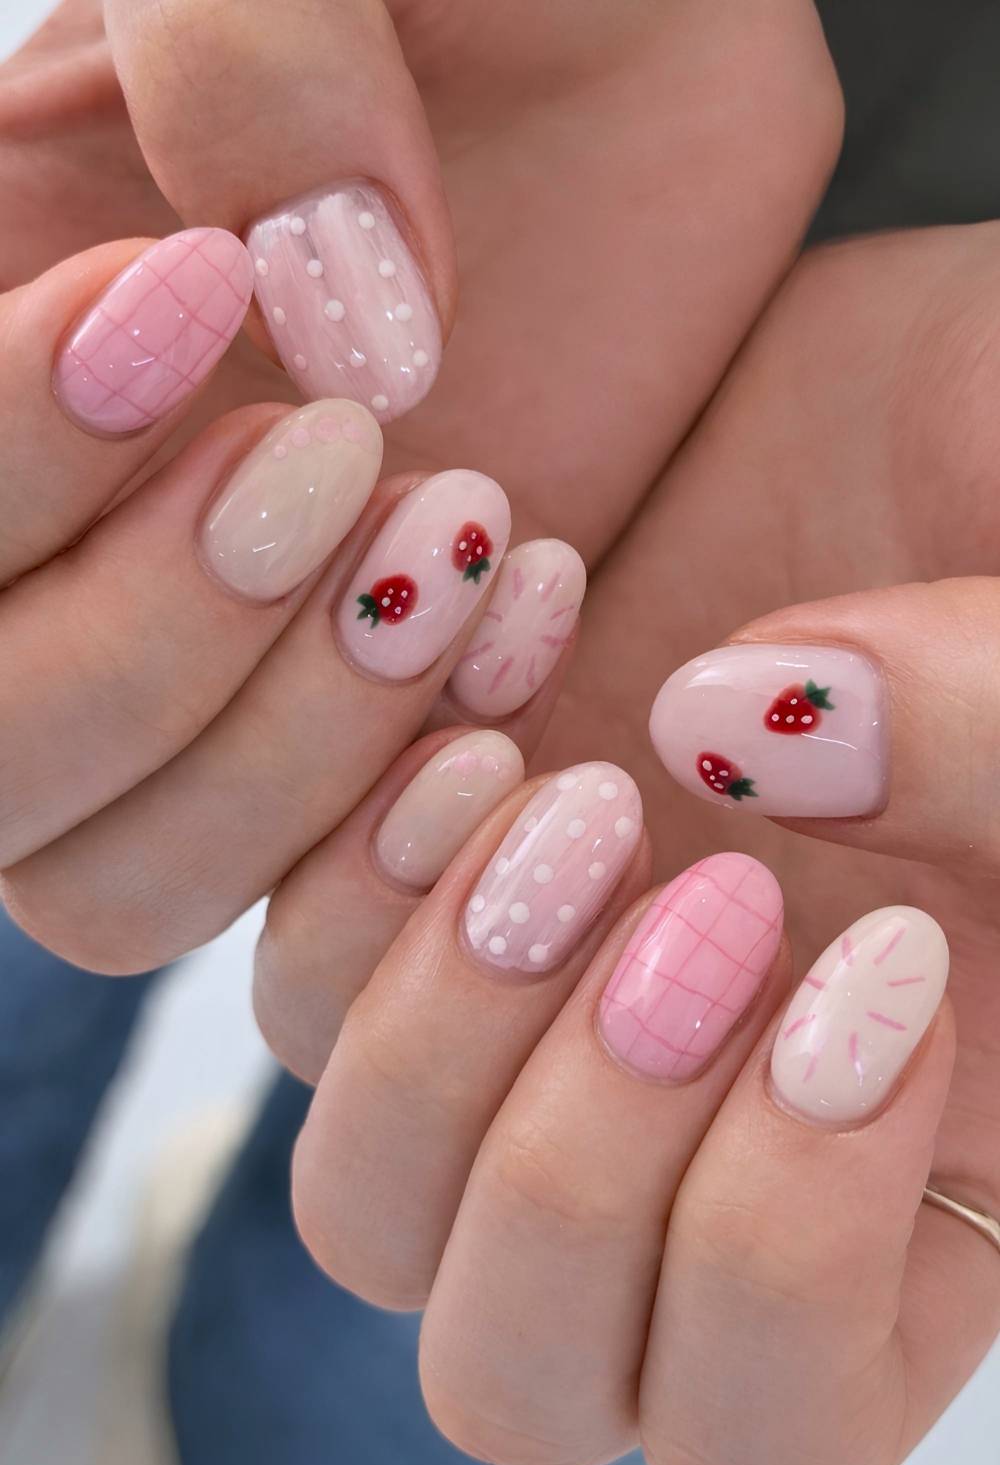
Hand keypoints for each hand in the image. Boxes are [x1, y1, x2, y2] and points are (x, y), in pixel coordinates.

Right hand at [0, 0, 840, 966]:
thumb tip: (303, 318)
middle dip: (150, 641)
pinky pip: (308, 887)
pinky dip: (406, 810)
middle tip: (342, 453)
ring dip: (282, 749)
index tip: (203, 297)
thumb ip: (237, 47)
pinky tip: (532, 609)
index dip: (5, 456)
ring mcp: (193, 675)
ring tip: (458, 534)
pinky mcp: (347, 740)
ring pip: (113, 875)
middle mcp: (55, 556)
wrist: (629, 96)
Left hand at [257, 745, 965, 1464]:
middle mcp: (661, 1194)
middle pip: (512, 1367)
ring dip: (448, 1019)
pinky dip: (360, 863)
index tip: (884, 964)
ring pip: (365, 1205)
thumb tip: (721, 721)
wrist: (873, 565)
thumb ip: (974, 744)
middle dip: (590, 1150)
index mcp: (866, 1237)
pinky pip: (301, 980)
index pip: (759, 1428)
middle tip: (716, 897)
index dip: (789, 1233)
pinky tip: (490, 706)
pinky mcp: (415, 924)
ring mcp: (517, 1064)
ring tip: (575, 797)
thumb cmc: (983, 701)